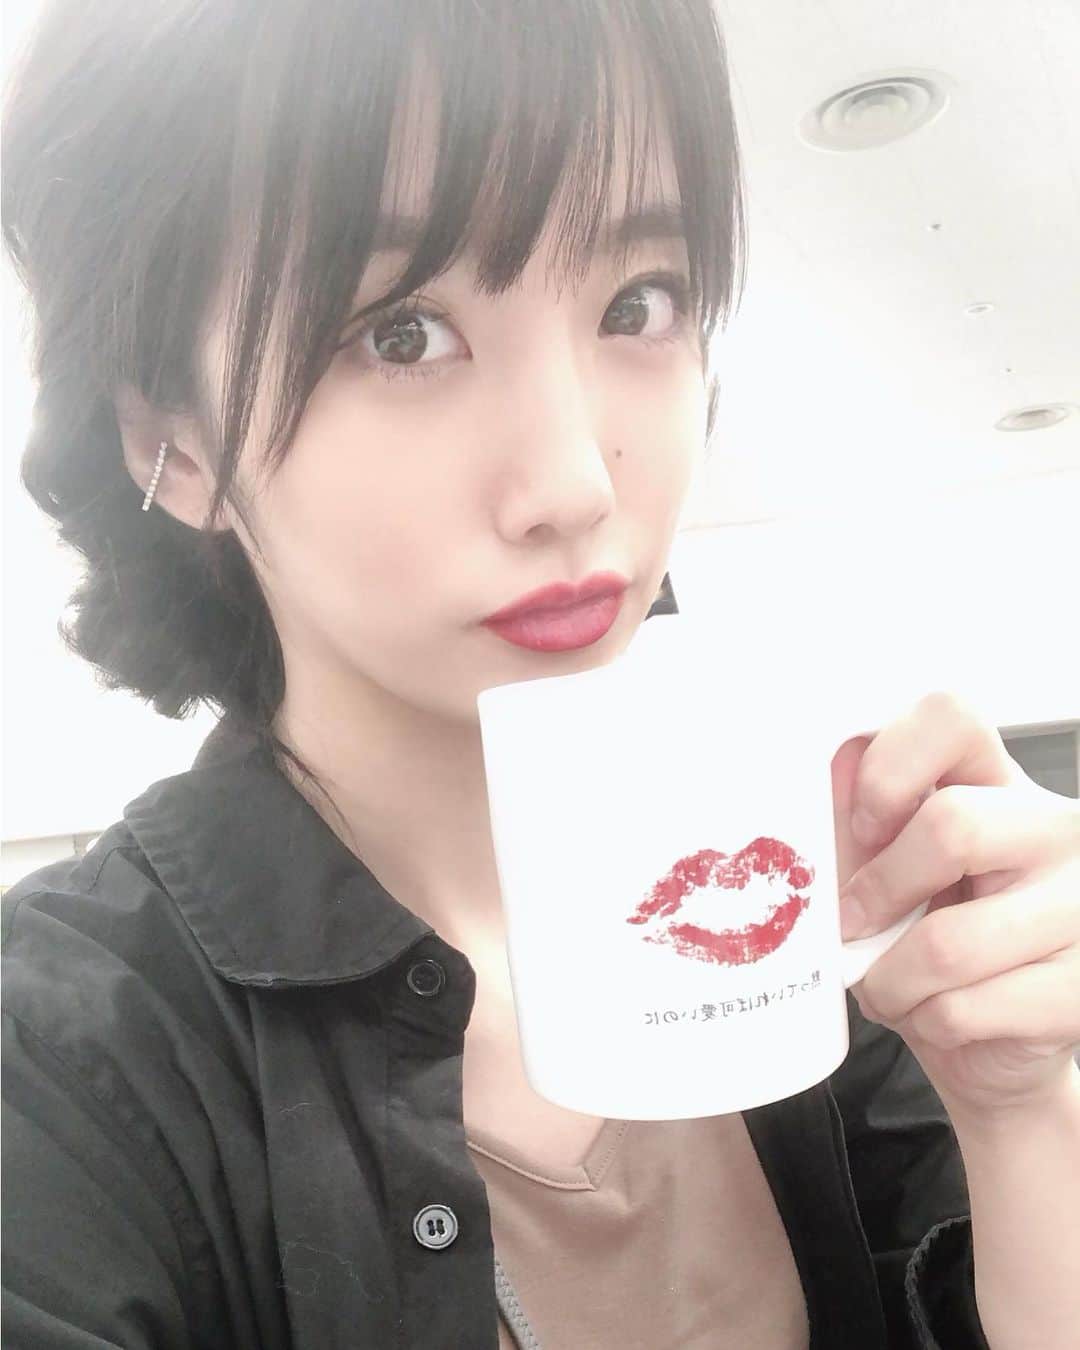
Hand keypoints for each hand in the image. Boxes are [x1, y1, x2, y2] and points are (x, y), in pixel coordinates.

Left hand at [830, 690, 1079, 1121]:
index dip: (888, 768)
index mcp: (998, 783)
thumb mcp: (892, 874)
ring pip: (949, 942)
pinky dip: (926, 1023)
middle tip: (852, 925)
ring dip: (891, 982)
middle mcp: (1057, 830)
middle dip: (878, 890)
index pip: (951, 716)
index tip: (863, 826)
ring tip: (890, 988)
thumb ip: (857, 829)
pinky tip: (938, 1017)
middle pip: (951, 825)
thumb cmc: (936, 943)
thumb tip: (820, 782)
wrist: (997, 1043)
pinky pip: (966, 1008)